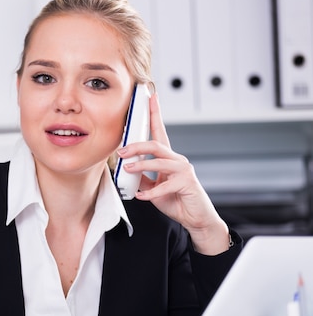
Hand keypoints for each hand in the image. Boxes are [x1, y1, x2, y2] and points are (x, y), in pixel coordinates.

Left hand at [117, 92, 229, 254]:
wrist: (195, 218)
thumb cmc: (176, 200)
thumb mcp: (153, 187)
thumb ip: (142, 176)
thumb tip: (126, 168)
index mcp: (169, 158)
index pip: (160, 131)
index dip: (155, 114)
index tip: (150, 97)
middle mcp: (177, 160)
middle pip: (156, 144)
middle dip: (137, 145)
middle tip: (121, 151)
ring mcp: (184, 171)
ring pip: (160, 162)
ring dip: (141, 165)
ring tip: (127, 168)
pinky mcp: (187, 184)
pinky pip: (164, 186)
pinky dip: (150, 192)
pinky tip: (140, 196)